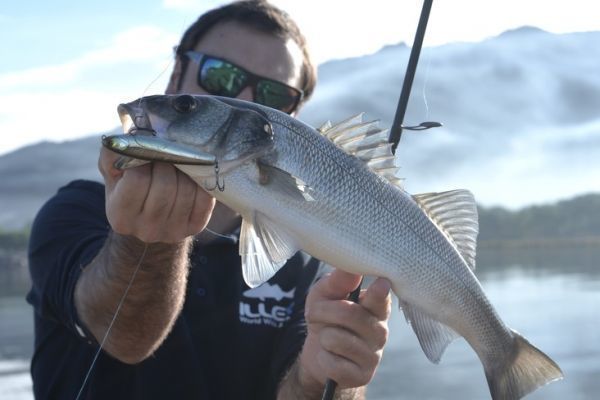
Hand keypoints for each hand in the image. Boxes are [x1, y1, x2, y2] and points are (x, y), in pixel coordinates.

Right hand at [98, 147, 214, 242]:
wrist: (148, 218)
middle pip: (165, 185)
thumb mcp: (113, 172)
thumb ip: (113, 154)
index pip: (138, 180)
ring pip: (186, 190)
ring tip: (179, 163)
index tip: (147, 152)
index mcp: (120, 216)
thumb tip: (130, 139)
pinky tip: (193, 174)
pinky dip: (202, 181)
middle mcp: (146, 229)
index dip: (144, 159)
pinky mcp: (195, 227)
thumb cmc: (128, 188)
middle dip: (167, 162)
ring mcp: (173, 231)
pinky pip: (205, 198)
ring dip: (186, 170)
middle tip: (166, 154)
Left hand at [299, 269, 391, 391]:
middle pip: (349, 314)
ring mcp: (373, 355)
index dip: (380, 293)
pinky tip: (330, 356)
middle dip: (322, 311)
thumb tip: (350, 269)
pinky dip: (323, 358)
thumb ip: (337, 281)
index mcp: (376, 309)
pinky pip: (333, 363)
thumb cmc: (326, 317)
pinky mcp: (362, 376)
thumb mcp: (325, 294)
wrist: (318, 353)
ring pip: (337, 339)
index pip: (381, 300)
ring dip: (322, 336)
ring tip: (326, 337)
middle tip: (314, 313)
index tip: (381, 283)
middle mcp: (381, 331)